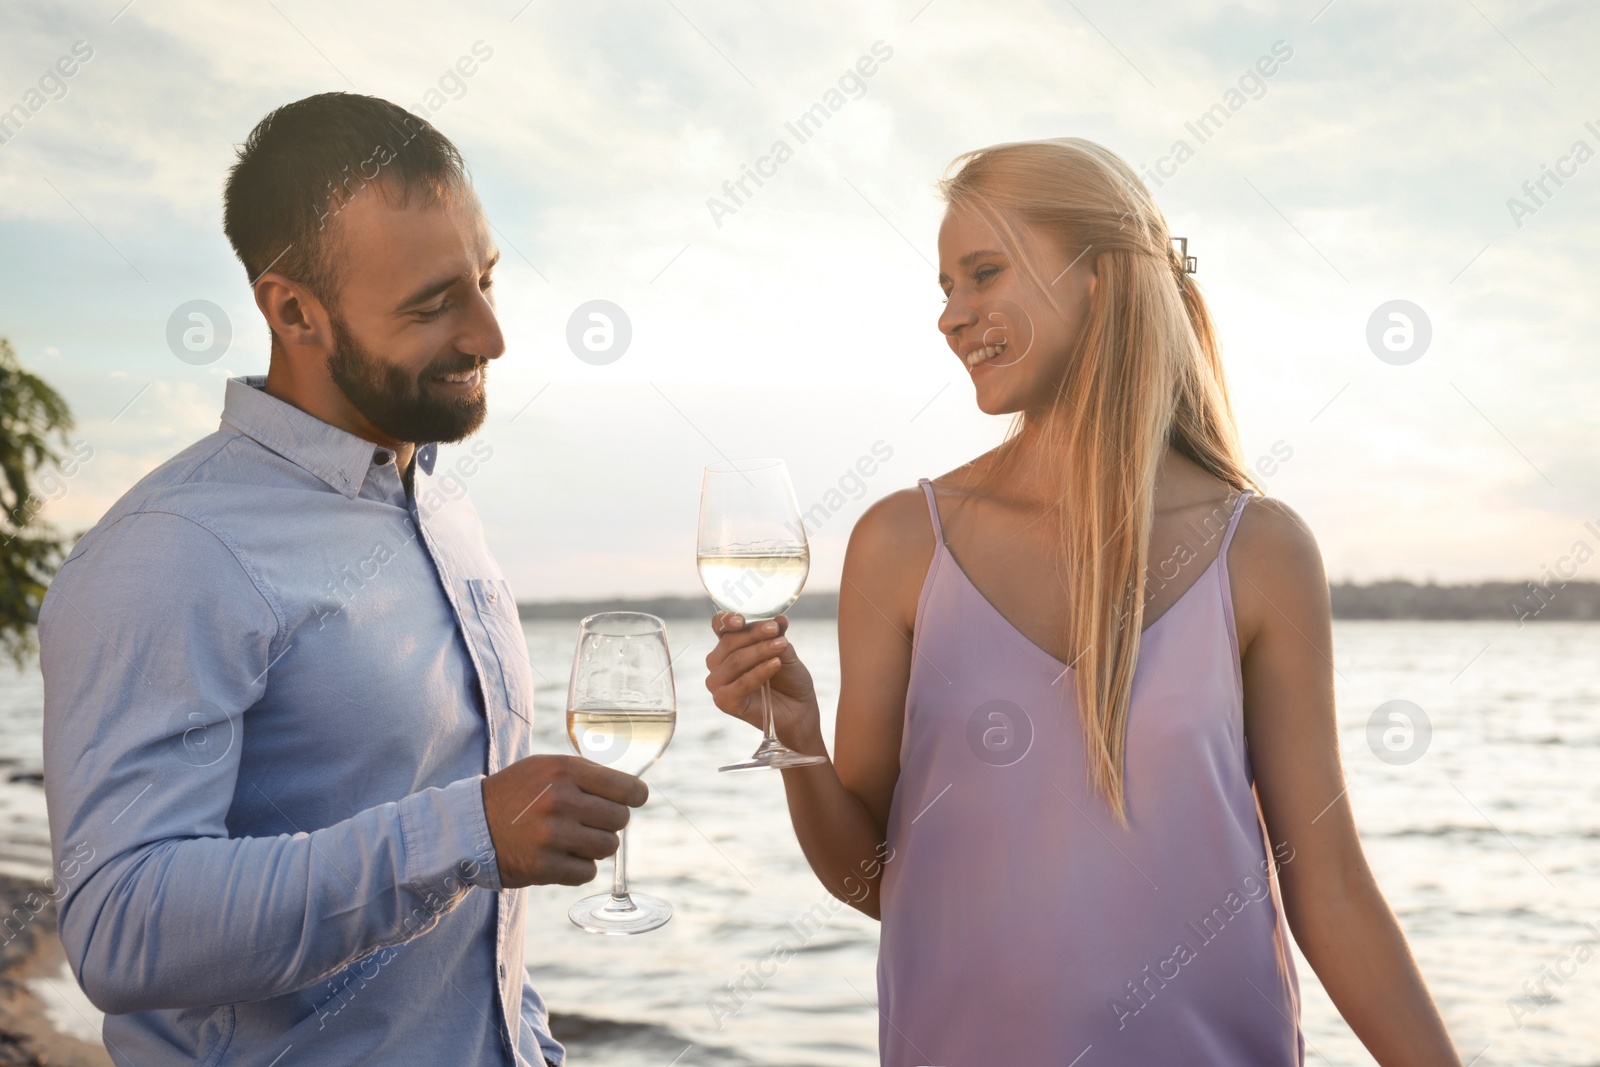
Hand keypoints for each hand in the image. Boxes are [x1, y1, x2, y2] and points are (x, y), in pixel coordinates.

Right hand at [481, 754, 647, 888]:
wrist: (469, 825)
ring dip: (595, 847)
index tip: (632, 800)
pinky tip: (559, 857)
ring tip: (572, 839)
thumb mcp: (547, 767)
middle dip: (609, 823)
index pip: (627, 788)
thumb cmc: (516, 793)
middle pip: (620, 820)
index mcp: (565, 770)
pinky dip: (578, 868)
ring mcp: (552, 835)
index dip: (635, 796)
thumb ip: (588, 774)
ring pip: (608, 847)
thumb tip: (633, 791)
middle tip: (588, 821)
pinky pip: (587, 872)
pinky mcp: (544, 866)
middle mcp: (560, 800)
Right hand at [704, 612, 822, 753]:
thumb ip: (777, 635)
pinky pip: (740, 683)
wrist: (799, 710)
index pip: (719, 626)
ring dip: (760, 651)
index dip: (726, 620)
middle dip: (754, 634)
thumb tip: (779, 619)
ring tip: (782, 645)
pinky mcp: (725, 702)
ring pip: (735, 660)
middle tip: (776, 630)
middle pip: (729, 642)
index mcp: (727, 647)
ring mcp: (718, 684)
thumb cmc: (789, 679)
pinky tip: (776, 664)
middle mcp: (718, 664)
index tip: (742, 619)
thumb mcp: (784, 650)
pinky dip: (759, 672)